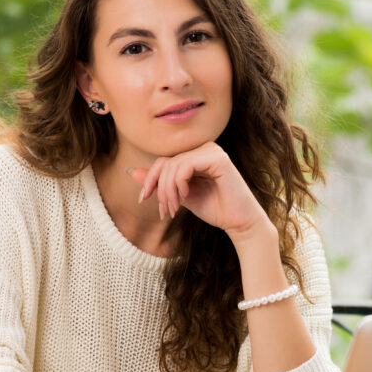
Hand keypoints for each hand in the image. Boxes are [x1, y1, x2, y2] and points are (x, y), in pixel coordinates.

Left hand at [129, 142, 268, 240]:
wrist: (239, 223)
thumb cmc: (215, 209)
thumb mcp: (180, 196)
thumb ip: (160, 184)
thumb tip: (132, 171)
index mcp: (196, 155)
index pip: (163, 161)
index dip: (150, 179)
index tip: (144, 198)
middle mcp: (204, 148)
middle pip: (166, 163)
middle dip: (160, 189)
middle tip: (165, 211)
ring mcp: (212, 151)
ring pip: (173, 166)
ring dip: (168, 191)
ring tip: (173, 209)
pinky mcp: (217, 159)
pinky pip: (184, 166)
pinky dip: (178, 184)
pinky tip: (184, 198)